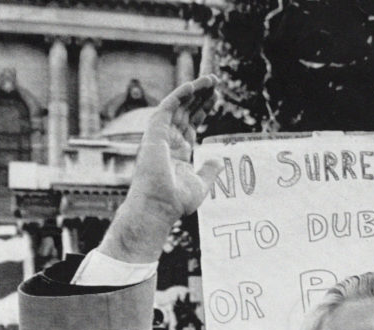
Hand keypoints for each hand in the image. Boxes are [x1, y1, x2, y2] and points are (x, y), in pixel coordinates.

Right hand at [99, 75, 222, 263]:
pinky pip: (168, 106)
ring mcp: (160, 135)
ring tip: (210, 79)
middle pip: (186, 112)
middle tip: (216, 83)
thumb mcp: (201, 184)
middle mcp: (168, 141)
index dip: (204, 110)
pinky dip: (180, 94)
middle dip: (201, 96)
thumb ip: (210, 170)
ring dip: (194, 90)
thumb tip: (218, 160)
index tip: (216, 98)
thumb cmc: (175, 201)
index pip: (191, 124)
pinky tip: (194, 85)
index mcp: (178, 152)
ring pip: (178, 105)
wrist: (159, 206)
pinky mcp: (155, 131)